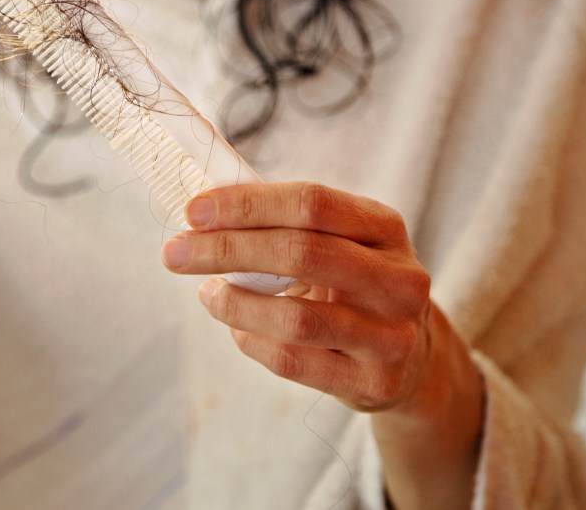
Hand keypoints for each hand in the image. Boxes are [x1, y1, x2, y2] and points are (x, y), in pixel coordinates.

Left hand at [161, 181, 437, 412]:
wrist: (410, 355)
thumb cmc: (350, 284)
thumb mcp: (337, 243)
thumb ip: (282, 225)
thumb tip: (202, 214)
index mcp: (385, 227)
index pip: (311, 203)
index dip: (247, 204)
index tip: (194, 211)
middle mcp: (399, 279)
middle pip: (302, 254)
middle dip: (227, 250)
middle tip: (175, 252)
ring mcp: (392, 335)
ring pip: (296, 318)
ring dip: (235, 303)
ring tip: (207, 294)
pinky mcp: (374, 382)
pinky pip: (293, 362)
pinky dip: (252, 341)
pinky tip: (236, 328)